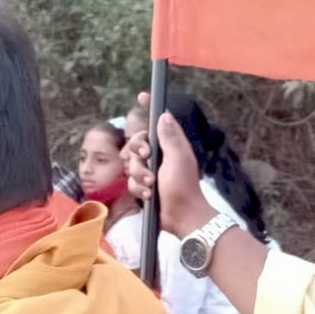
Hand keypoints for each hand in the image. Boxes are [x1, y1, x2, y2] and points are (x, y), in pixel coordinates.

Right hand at [125, 92, 216, 235]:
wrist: (181, 218)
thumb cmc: (184, 187)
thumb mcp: (178, 159)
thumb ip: (169, 137)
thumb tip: (164, 114)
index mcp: (170, 146)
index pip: (158, 121)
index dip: (150, 108)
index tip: (142, 96)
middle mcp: (160, 156)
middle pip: (136, 143)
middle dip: (137, 151)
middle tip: (147, 157)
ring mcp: (150, 172)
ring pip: (130, 164)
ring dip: (139, 174)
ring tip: (151, 184)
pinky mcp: (143, 187)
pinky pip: (131, 181)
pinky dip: (138, 188)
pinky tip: (148, 195)